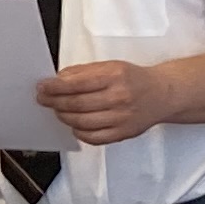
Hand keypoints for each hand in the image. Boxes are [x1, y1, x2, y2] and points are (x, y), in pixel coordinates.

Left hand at [33, 56, 179, 147]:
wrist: (162, 95)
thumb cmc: (134, 79)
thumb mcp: (111, 66)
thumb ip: (84, 72)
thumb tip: (59, 80)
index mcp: (115, 76)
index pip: (76, 83)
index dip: (54, 87)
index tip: (42, 87)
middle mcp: (119, 97)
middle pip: (76, 104)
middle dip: (54, 102)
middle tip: (44, 99)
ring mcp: (121, 118)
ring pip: (82, 122)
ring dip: (64, 117)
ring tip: (59, 110)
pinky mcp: (123, 133)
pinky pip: (93, 137)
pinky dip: (79, 132)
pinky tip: (75, 124)